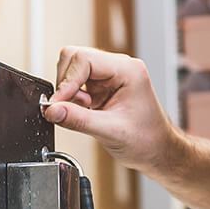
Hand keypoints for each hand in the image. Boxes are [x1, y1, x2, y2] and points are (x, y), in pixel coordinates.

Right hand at [42, 47, 174, 173]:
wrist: (157, 151)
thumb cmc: (147, 140)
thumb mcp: (110, 132)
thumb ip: (77, 119)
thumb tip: (51, 110)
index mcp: (127, 70)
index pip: (84, 59)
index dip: (66, 81)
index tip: (57, 103)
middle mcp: (118, 67)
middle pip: (74, 57)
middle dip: (66, 84)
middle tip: (72, 107)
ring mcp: (109, 74)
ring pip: (72, 68)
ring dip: (70, 91)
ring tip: (85, 109)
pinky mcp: (102, 85)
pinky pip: (76, 82)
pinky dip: (73, 97)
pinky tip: (86, 110)